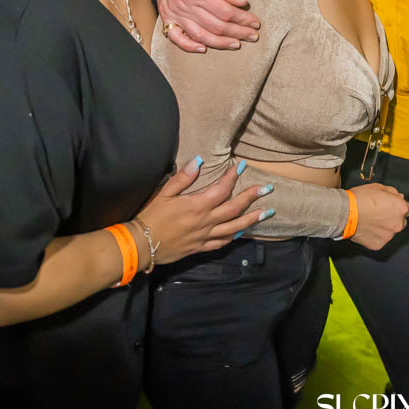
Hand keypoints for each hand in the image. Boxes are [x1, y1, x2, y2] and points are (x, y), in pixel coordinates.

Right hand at [137, 158, 267, 262]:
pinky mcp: (201, 247)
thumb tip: (198, 161)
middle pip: (235, 208)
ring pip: (234, 227)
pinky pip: (222, 243)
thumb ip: (183, 178)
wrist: (141, 245)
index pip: (222, 189)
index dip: (233, 176)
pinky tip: (242, 231)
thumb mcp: (164, 193)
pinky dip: (234, 236)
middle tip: (267, 188)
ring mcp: (205, 236)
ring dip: (252, 219)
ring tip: (267, 212)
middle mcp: (206, 221)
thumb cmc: (151, 216)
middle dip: (253, 197)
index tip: (241, 166)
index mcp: (197, 205)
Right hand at [153, 0, 259, 51]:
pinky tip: (203, 48)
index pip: (226, 13)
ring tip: (236, 44)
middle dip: (238, 33)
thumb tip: (242, 3)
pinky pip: (176, 37)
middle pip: (216, 27)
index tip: (255, 23)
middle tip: (252, 35)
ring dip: (220, 43)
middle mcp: (185, 6)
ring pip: (201, 35)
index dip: (243, 20)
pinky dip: (189, 46)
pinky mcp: (167, 17)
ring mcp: (174, 13)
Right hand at [349, 183, 408, 249]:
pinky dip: (375, 236)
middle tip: (379, 215)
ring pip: (390, 232)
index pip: (407, 209)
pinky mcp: (379, 244)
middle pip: (400, 222)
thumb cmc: (361, 198)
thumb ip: (392, 193)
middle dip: (392, 218)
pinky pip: (380, 240)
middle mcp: (398, 224)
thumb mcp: (378, 187)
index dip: (397, 207)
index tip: (390, 207)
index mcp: (401, 208)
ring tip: (370, 222)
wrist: (345, 212)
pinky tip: (367, 229)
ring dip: (384, 228)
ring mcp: (389, 236)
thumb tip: (398, 197)